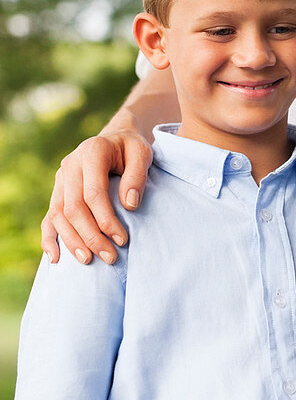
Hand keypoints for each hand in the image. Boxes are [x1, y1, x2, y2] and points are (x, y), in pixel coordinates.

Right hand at [41, 132, 152, 264]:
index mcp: (92, 152)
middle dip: (90, 236)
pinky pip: (49, 217)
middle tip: (110, 257)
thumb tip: (130, 205)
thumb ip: (137, 176)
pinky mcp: (57, 191)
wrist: (115, 140)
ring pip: (58, 215)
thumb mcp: (142, 153)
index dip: (106, 219)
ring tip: (88, 260)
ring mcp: (61, 179)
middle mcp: (70, 165)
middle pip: (73, 207)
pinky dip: (50, 238)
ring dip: (71, 241)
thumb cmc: (131, 149)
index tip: (122, 239)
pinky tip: (56, 258)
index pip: (93, 193)